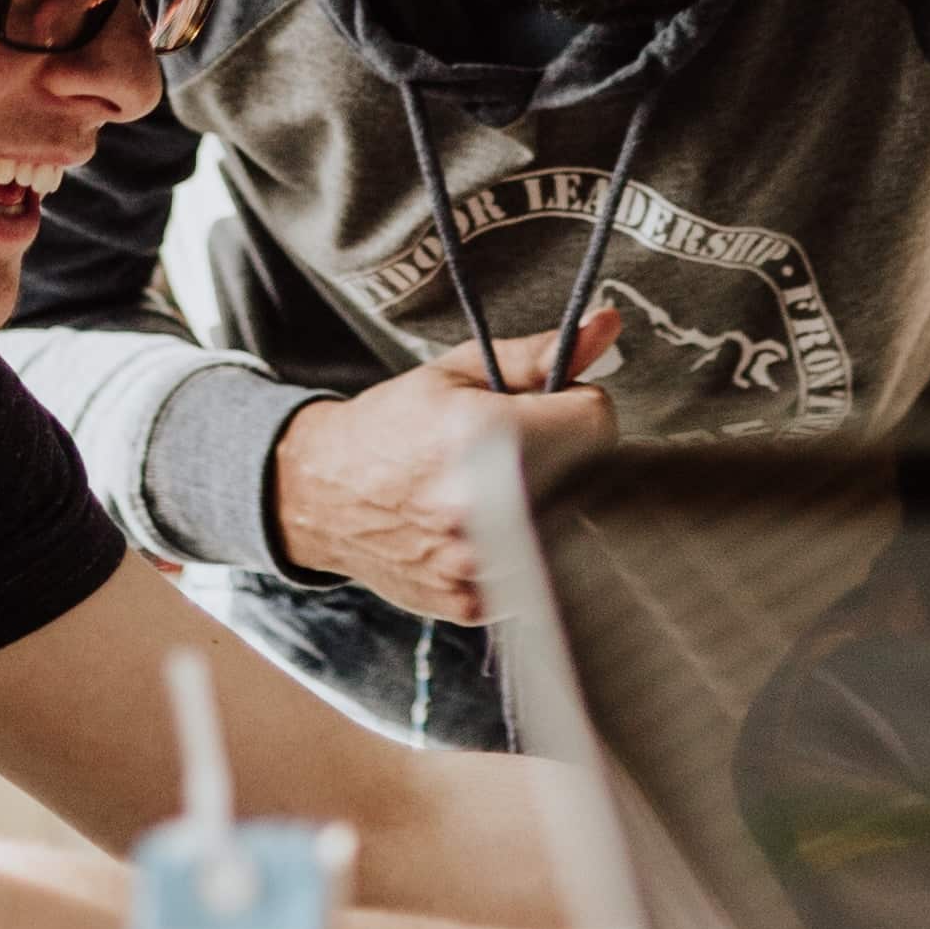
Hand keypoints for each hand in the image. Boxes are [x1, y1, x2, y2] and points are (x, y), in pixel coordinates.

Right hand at [269, 305, 621, 621]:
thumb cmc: (390, 426)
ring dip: (545, 506)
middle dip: (563, 458)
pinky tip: (481, 530)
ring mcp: (477, 563)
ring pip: (566, 528)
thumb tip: (606, 325)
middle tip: (516, 451)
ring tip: (495, 490)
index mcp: (482, 436)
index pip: (596, 421)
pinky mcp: (472, 602)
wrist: (323, 493)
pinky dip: (519, 550)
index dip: (575, 407)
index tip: (548, 411)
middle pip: (588, 476)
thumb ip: (539, 354)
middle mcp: (481, 506)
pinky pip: (535, 572)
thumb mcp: (457, 372)